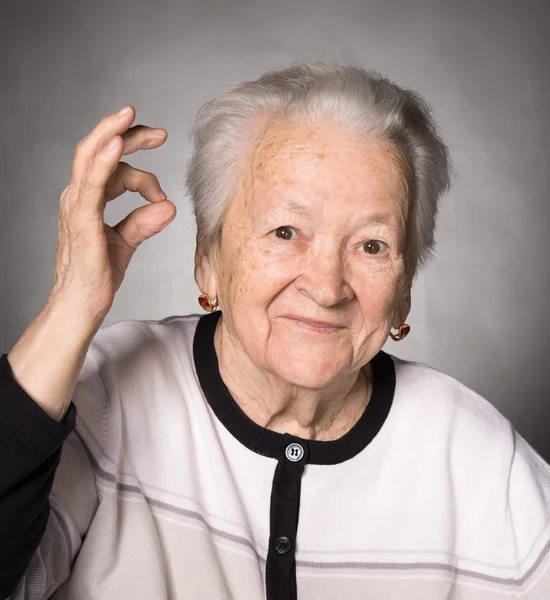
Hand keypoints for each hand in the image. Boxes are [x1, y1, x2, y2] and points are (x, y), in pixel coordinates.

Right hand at [48, 104, 175, 322]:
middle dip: (128, 135)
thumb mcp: (126, 243)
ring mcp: (77, 206)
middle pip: (101, 152)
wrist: (81, 305)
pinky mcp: (81, 219)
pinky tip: (118, 145)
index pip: (112, 165)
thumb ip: (144, 222)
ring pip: (90, 157)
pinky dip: (104, 161)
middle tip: (159, 133)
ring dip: (112, 133)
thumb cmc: (97, 275)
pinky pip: (91, 183)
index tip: (163, 157)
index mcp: (89, 199)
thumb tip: (169, 206)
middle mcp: (79, 196)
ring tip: (130, 116)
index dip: (138, 157)